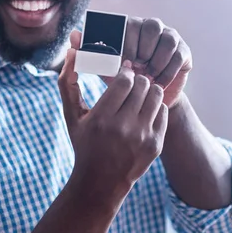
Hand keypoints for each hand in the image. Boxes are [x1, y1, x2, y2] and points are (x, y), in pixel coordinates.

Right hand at [58, 37, 168, 196]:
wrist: (101, 181)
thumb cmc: (84, 143)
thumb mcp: (71, 115)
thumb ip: (67, 82)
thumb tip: (71, 51)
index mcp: (101, 119)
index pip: (124, 81)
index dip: (125, 73)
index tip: (123, 74)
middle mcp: (123, 128)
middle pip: (142, 85)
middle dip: (137, 80)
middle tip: (132, 82)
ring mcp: (142, 137)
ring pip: (156, 95)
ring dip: (148, 90)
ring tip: (139, 94)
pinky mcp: (156, 144)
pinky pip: (163, 111)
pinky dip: (155, 107)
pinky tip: (144, 111)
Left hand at [81, 17, 192, 106]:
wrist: (147, 102)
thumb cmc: (122, 82)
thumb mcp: (104, 67)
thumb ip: (88, 51)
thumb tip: (73, 34)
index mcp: (130, 27)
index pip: (129, 23)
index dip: (126, 41)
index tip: (121, 61)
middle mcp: (150, 28)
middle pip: (151, 26)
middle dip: (143, 50)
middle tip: (136, 69)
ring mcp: (169, 37)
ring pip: (167, 38)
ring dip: (156, 60)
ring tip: (147, 78)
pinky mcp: (183, 51)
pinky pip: (178, 54)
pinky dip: (167, 70)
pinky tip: (158, 84)